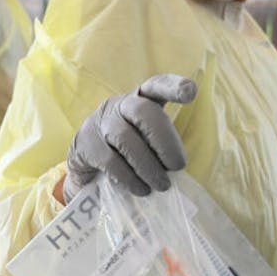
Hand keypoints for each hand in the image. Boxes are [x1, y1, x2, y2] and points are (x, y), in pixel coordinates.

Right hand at [63, 74, 196, 200]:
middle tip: (178, 166)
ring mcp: (100, 124)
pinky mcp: (86, 145)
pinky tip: (141, 189)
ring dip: (148, 166)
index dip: (172, 87)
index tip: (190, 92)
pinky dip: (130, 178)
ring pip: (126, 140)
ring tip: (162, 185)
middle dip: (164, 140)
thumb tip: (177, 165)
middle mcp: (119, 106)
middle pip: (143, 112)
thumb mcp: (146, 138)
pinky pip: (111, 162)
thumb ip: (162, 143)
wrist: (87, 163)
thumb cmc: (127, 150)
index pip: (155, 86)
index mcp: (139, 100)